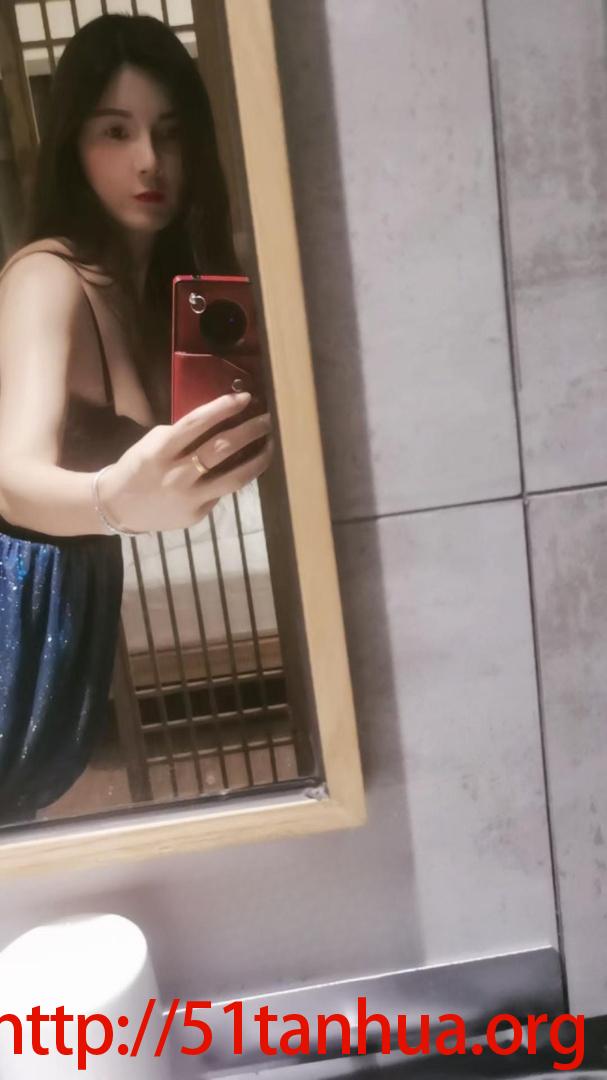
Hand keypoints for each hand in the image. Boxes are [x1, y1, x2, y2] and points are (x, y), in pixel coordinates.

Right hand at [97, 392, 272, 532]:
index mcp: (160, 450)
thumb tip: (219, 421)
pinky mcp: (198, 514)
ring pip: (235, 478)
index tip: (245, 397)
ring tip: (271, 446)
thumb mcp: (152, 444)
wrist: (117, 507)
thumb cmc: (137, 467)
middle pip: (223, 449)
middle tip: (268, 420)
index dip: (223, 408)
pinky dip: (235, 478)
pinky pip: (222, 492)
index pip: (197, 423)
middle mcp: (177, 475)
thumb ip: (182, 434)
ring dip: (258, 459)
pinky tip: (246, 468)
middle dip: (251, 431)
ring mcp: (190, 498)